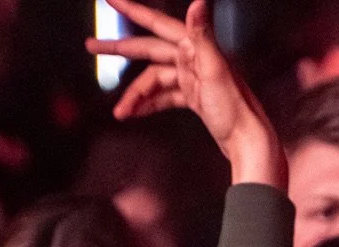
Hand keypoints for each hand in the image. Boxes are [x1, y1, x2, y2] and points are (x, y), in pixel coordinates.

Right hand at [86, 0, 286, 186]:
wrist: (247, 140)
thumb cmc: (234, 107)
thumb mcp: (215, 71)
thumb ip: (203, 36)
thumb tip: (197, 2)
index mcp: (196, 46)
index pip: (157, 24)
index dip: (133, 10)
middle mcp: (194, 57)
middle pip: (149, 50)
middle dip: (119, 49)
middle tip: (90, 45)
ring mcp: (193, 78)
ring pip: (154, 80)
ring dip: (135, 95)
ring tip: (119, 112)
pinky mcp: (194, 97)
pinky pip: (165, 96)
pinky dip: (149, 104)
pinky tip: (133, 114)